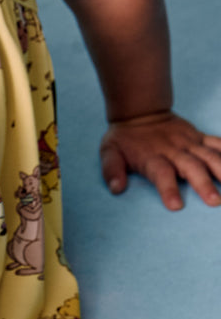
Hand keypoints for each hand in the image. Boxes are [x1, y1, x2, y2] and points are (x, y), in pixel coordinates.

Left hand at [100, 111, 220, 209]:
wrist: (140, 112)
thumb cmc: (124, 138)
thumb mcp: (109, 153)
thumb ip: (112, 171)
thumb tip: (116, 189)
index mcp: (152, 157)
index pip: (161, 174)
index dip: (168, 189)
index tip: (176, 206)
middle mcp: (174, 150)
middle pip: (191, 167)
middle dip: (203, 184)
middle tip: (215, 201)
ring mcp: (189, 143)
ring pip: (209, 155)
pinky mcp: (198, 137)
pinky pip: (217, 143)